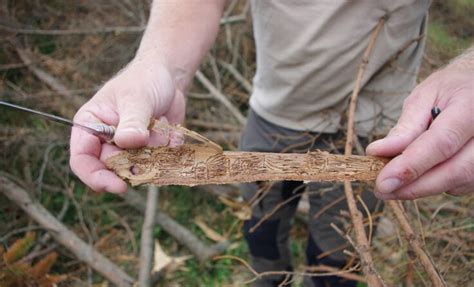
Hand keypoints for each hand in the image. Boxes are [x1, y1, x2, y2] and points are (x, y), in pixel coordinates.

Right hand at [70, 57, 184, 192]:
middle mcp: (106, 142)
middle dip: (135, 162)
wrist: (168, 78)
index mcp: (90, 126)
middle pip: (114, 170)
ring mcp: (129, 150)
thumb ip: (132, 121)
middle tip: (152, 141)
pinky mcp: (150, 153)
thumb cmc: (144, 81)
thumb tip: (128, 142)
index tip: (119, 186)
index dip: (96, 177)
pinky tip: (169, 126)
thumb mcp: (137, 98)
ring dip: (155, 151)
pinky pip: (162, 163)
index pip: (82, 160)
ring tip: (159, 122)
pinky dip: (169, 148)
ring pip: (140, 169)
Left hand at [366, 67, 472, 199]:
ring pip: (459, 182)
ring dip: (423, 188)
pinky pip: (463, 185)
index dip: (411, 166)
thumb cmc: (451, 89)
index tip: (382, 182)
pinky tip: (420, 175)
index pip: (442, 143)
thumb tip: (377, 152)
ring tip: (395, 182)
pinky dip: (437, 184)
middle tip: (381, 190)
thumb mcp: (424, 96)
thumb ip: (405, 127)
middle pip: (454, 170)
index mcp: (472, 108)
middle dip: (414, 186)